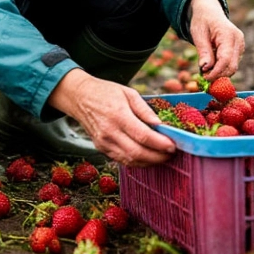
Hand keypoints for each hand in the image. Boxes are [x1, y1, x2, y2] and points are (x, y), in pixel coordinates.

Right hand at [46, 69, 175, 166]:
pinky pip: (122, 160)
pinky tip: (148, 156)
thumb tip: (160, 124)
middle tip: (172, 154)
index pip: (143, 136)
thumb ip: (144, 109)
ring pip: (130, 160)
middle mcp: (109, 132)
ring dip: (149, 162)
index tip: (173, 145)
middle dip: (158, 157)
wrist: (79, 97)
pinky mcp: (101, 148)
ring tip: (163, 156)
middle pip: (137, 153)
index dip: (160, 144)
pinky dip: (137, 161)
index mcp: (118, 115)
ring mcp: (104, 143)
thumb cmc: (105, 92)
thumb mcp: (128, 92)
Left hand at [188, 0, 243, 80]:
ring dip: (219, 72)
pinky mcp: (238, 50)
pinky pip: (231, 63)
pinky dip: (221, 68)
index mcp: (228, 34)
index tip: (205, 78)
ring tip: (205, 70)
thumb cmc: (202, 21)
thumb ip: (203, 51)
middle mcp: (238, 40)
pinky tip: (211, 64)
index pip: (225, 59)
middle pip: (232, 66)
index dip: (216, 72)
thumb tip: (205, 68)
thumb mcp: (198, 34)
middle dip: (218, 75)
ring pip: (232, 67)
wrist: (210, 12)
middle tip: (203, 77)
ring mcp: (240, 45)